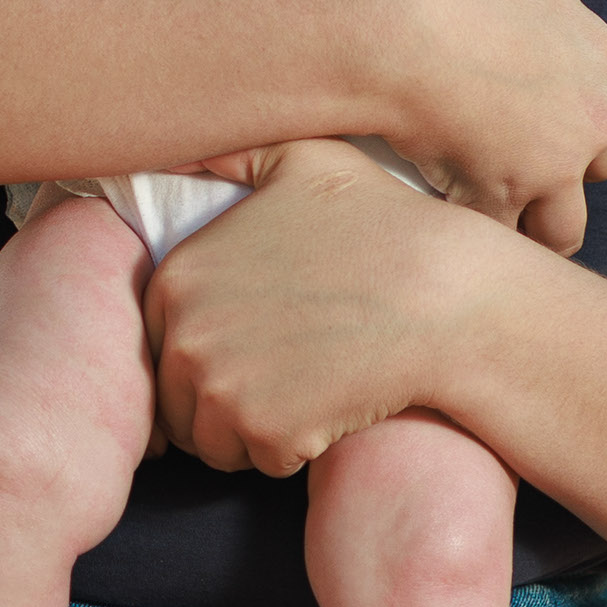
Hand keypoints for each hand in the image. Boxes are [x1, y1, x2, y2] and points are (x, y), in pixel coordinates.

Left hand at [145, 138, 537, 474]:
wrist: (443, 296)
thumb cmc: (381, 225)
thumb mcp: (300, 160)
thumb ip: (230, 151)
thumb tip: (177, 142)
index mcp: (177, 277)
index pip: (162, 343)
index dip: (212, 349)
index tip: (261, 338)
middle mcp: (184, 336)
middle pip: (180, 400)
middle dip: (224, 397)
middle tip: (289, 370)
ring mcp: (220, 390)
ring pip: (213, 441)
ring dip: (252, 431)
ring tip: (307, 388)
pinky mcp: (264, 435)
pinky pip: (259, 464)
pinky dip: (291, 450)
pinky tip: (329, 408)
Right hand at [361, 0, 606, 251]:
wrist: (393, 25)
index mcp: (596, 53)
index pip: (598, 87)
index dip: (559, 93)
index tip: (516, 96)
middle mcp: (587, 119)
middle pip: (599, 163)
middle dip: (565, 167)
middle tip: (514, 162)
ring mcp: (546, 169)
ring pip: (563, 224)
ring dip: (535, 220)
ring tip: (495, 216)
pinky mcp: (497, 202)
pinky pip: (500, 239)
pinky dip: (478, 234)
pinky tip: (448, 221)